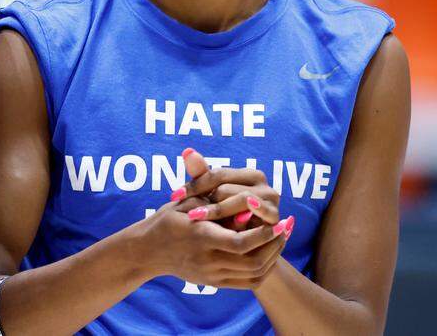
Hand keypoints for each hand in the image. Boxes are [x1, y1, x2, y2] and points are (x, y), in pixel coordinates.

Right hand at [170, 148, 293, 288]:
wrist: (150, 250)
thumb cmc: (168, 219)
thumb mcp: (183, 198)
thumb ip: (198, 180)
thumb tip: (193, 152)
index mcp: (201, 237)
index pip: (242, 242)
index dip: (264, 234)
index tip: (278, 220)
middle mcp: (207, 260)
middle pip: (253, 261)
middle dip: (274, 245)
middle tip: (285, 229)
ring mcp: (211, 275)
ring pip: (254, 273)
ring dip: (272, 256)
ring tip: (280, 238)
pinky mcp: (215, 283)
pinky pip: (248, 283)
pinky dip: (263, 269)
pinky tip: (269, 253)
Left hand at [173, 148, 282, 230]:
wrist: (250, 248)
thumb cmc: (227, 219)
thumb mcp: (213, 198)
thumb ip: (201, 175)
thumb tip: (187, 150)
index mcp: (249, 174)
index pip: (218, 174)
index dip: (195, 184)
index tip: (175, 195)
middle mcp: (263, 184)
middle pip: (228, 186)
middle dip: (206, 198)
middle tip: (187, 211)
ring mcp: (271, 201)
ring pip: (242, 199)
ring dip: (219, 210)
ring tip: (197, 217)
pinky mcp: (276, 219)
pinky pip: (258, 214)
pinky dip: (242, 218)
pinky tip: (227, 225)